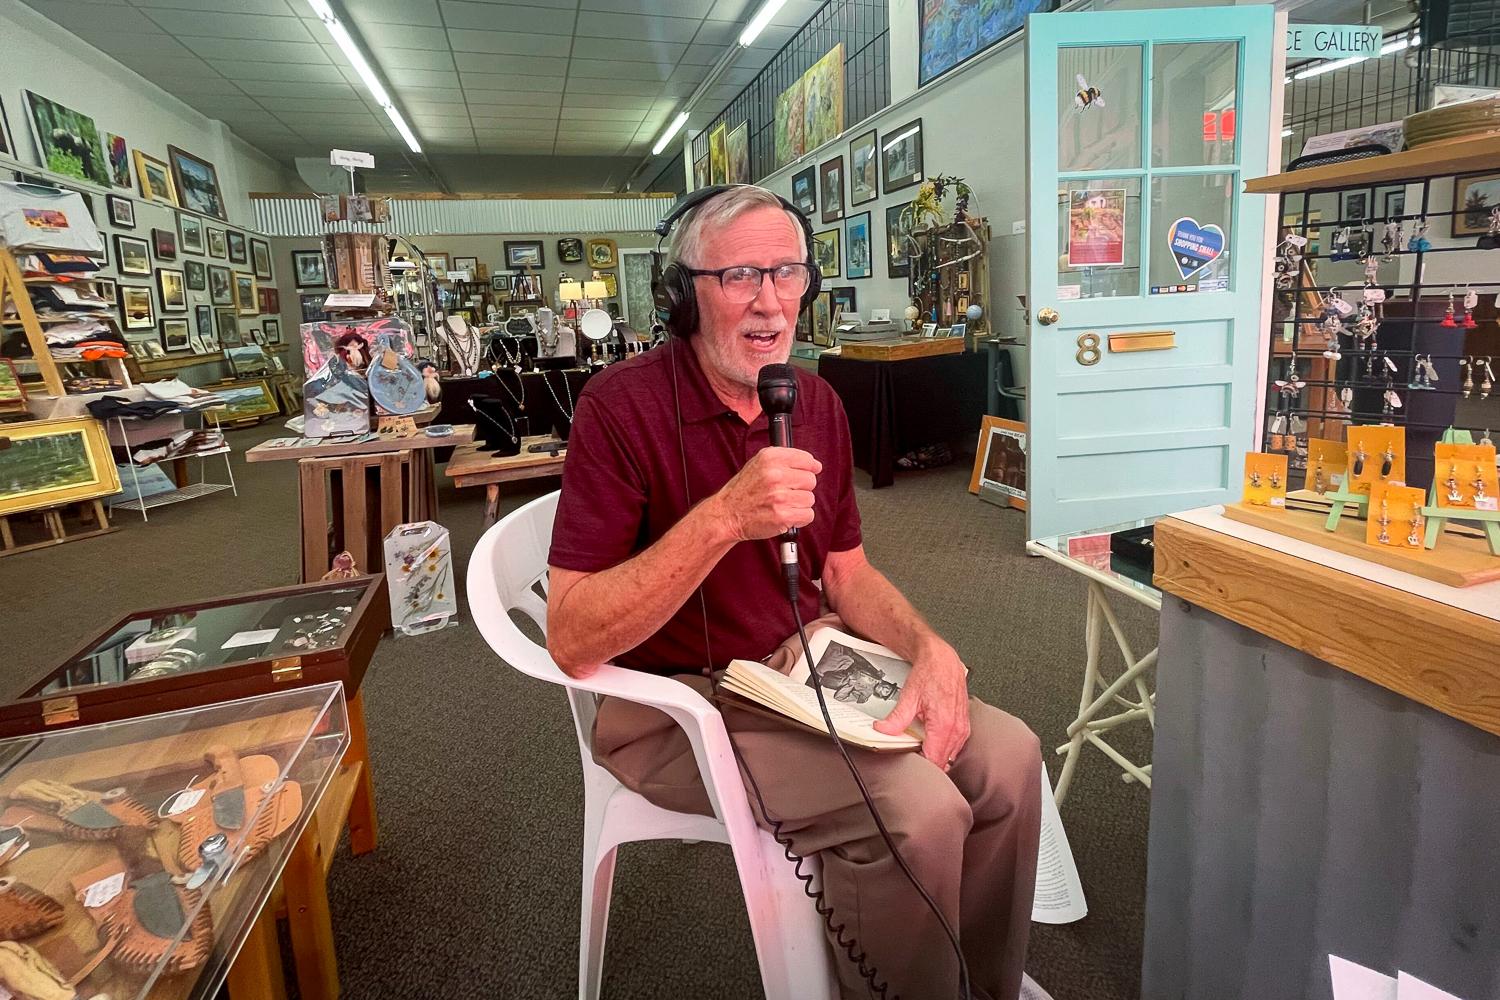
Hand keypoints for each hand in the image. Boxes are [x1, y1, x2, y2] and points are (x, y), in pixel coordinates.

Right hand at [712, 447, 821, 541]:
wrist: (726, 514)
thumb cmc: (744, 490)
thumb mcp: (758, 463)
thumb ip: (785, 459)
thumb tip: (815, 465)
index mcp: (770, 458)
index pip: (806, 459)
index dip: (808, 468)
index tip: (805, 473)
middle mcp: (774, 475)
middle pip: (810, 480)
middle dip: (801, 488)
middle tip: (786, 493)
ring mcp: (779, 496)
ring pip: (810, 498)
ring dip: (799, 504)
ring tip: (782, 504)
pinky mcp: (782, 516)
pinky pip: (808, 515)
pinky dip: (799, 518)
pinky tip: (786, 515)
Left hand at [873, 640, 970, 769]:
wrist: (943, 660)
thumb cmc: (931, 674)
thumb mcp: (909, 696)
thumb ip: (896, 718)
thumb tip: (882, 730)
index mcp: (944, 725)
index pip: (934, 761)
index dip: (921, 766)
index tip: (909, 765)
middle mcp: (956, 729)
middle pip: (942, 762)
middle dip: (927, 762)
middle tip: (912, 757)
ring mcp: (962, 728)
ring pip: (950, 757)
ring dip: (936, 756)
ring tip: (921, 749)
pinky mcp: (964, 726)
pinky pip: (954, 747)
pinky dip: (943, 748)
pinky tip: (931, 742)